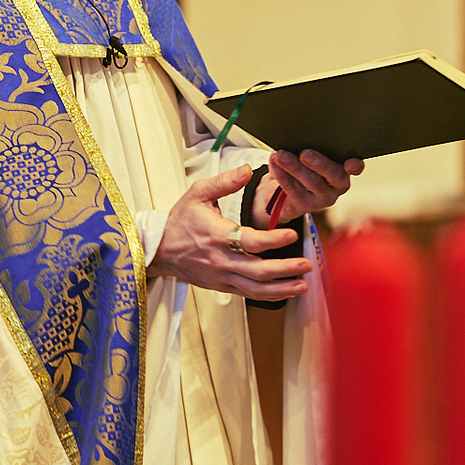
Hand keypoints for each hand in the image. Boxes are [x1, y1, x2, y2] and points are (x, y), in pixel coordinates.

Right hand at [148, 164, 312, 300]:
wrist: (158, 250)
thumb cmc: (179, 221)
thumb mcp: (198, 194)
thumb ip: (224, 181)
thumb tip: (247, 170)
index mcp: (216, 235)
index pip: (250, 241)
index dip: (273, 240)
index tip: (291, 234)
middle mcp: (221, 260)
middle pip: (258, 271)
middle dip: (285, 269)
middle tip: (306, 264)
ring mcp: (222, 276)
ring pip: (256, 289)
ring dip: (282, 288)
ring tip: (303, 285)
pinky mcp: (222, 286)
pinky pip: (248, 294)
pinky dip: (269, 295)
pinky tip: (285, 290)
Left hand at [256, 150, 363, 226]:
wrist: (280, 191)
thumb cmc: (298, 165)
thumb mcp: (303, 152)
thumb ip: (304, 144)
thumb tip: (294, 134)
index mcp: (342, 167)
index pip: (355, 167)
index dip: (355, 165)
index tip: (349, 162)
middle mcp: (338, 184)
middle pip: (334, 175)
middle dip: (319, 163)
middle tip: (305, 154)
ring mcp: (324, 197)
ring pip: (313, 183)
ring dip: (296, 168)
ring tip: (282, 156)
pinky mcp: (307, 206)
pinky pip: (295, 190)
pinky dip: (284, 176)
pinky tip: (276, 165)